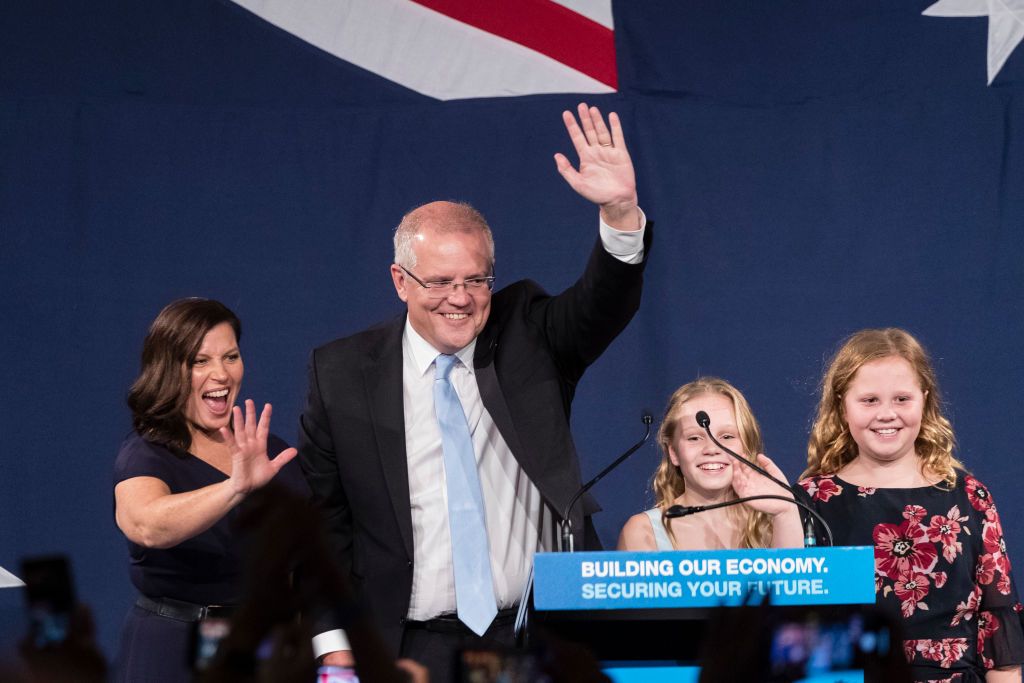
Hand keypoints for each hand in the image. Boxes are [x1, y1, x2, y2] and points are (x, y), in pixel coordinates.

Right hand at [221, 400, 297, 495]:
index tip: (268, 405)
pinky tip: (224, 428)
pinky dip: (228, 437)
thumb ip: (282, 458)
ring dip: (238, 421)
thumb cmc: (258, 477)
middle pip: (251, 426)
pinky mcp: (236, 455)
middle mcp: (251, 444)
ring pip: (240, 431)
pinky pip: (232, 444)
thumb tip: (295, 450)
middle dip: (251, 414)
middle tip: (249, 401)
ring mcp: (243, 449)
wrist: (247, 488)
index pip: (263, 428)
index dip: (265, 417)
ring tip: (236, 409)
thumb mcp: (274, 467)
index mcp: (260, 445)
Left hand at [554, 102, 638, 230]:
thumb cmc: (597, 194)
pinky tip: (611, 116)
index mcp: (586, 158)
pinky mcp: (621, 154)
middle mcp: (596, 152)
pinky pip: (617, 137)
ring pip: (602, 132)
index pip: (577, 137)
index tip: (566, 114)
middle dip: (585, 119)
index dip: (572, 125)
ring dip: (597, 120)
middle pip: (589, 131)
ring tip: (592, 108)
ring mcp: (609, 152)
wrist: (617, 201)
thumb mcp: (578, 183)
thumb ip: (567, 170)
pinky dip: (615, 126)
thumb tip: (556, 155)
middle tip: (581, 105)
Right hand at [731, 454, 794, 515]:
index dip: (743, 461)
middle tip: (735, 457)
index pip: (746, 468)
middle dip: (736, 465)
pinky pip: (739, 490)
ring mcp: (748, 490)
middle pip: (740, 473)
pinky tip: (738, 475)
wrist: (787, 503)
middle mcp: (750, 483)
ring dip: (735, 472)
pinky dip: (737, 482)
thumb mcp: (775, 473)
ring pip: (737, 480)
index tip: (742, 454)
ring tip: (736, 464)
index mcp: (756, 477)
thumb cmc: (783, 490)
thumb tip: (759, 455)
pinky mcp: (747, 498)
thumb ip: (767, 463)